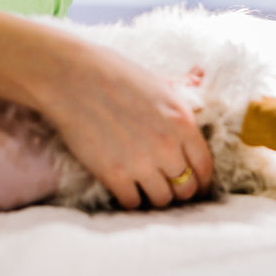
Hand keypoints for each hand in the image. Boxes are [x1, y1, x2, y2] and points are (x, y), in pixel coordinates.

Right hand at [38, 45, 213, 209]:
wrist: (70, 77)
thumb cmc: (113, 72)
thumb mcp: (156, 80)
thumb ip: (181, 89)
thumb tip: (199, 75)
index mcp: (183, 122)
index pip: (205, 167)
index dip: (201, 181)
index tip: (194, 184)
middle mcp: (167, 147)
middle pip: (186, 189)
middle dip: (178, 189)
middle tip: (167, 186)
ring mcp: (141, 163)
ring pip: (162, 200)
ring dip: (154, 196)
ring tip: (145, 188)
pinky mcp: (114, 175)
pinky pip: (132, 203)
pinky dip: (130, 199)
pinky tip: (124, 189)